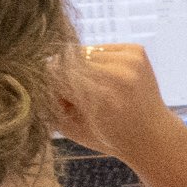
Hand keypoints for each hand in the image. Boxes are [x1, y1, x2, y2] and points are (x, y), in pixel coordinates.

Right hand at [50, 42, 181, 168]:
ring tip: (93, 89)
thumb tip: (33, 75)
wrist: (153, 134)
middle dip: (63, 76)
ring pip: (83, 51)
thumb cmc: (107, 137)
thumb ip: (48, 100)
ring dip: (79, 67)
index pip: (54, 73)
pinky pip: (101, 48)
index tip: (53, 96)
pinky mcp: (137, 51)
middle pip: (67, 60)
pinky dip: (97, 61)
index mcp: (100, 96)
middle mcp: (118, 74)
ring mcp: (130, 59)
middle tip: (73, 95)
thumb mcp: (70, 127)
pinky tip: (107, 80)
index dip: (48, 84)